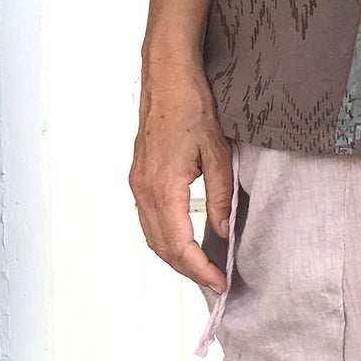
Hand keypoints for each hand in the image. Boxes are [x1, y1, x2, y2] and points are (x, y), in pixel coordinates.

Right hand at [129, 58, 231, 290]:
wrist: (167, 77)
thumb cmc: (192, 107)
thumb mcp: (218, 154)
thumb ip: (220, 198)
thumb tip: (222, 232)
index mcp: (163, 187)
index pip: (180, 245)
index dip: (200, 269)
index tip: (221, 282)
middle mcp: (144, 190)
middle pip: (162, 248)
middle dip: (189, 270)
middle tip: (216, 283)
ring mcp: (138, 184)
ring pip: (153, 236)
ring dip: (176, 258)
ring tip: (203, 269)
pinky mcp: (139, 178)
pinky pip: (150, 220)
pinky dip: (167, 239)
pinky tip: (186, 243)